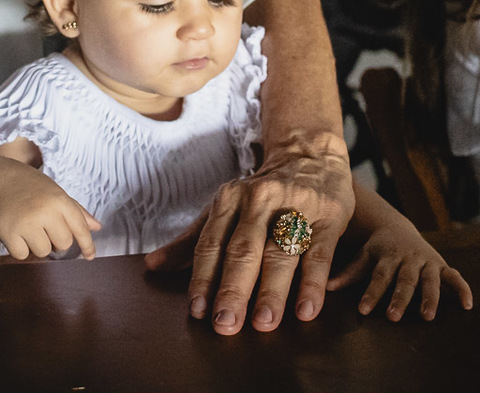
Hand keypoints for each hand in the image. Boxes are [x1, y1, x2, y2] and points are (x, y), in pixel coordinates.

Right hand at [0, 163, 100, 260]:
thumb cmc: (29, 186)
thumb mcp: (54, 192)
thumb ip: (76, 210)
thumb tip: (97, 227)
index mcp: (59, 199)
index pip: (80, 227)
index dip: (87, 245)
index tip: (90, 256)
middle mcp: (45, 211)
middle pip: (63, 244)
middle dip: (55, 240)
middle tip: (44, 227)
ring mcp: (26, 223)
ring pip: (43, 252)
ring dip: (37, 244)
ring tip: (28, 227)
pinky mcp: (9, 233)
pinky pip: (22, 255)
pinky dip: (19, 248)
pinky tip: (15, 231)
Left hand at [145, 137, 354, 334]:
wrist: (310, 155)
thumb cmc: (260, 195)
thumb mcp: (223, 209)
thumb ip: (190, 241)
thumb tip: (152, 267)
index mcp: (229, 200)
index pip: (211, 243)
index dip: (203, 278)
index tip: (197, 310)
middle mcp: (259, 201)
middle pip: (244, 250)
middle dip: (233, 289)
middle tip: (226, 324)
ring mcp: (295, 207)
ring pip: (281, 253)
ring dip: (272, 290)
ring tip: (264, 323)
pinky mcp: (328, 217)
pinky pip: (319, 254)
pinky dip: (312, 284)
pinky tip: (306, 310)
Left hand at [326, 218, 472, 321]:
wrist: (398, 228)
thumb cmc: (377, 249)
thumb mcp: (363, 255)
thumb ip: (349, 273)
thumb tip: (326, 287)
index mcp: (387, 256)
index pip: (378, 276)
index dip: (371, 292)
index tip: (363, 309)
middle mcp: (408, 258)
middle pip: (404, 280)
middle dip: (399, 298)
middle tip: (392, 317)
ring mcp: (427, 261)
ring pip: (430, 280)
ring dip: (429, 298)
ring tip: (426, 317)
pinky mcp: (441, 265)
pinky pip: (455, 277)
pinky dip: (463, 289)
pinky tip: (467, 306)